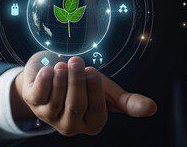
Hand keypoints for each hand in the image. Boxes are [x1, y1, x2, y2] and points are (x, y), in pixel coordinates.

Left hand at [12, 51, 156, 135]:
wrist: (53, 73)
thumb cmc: (84, 83)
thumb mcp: (108, 91)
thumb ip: (128, 101)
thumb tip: (153, 108)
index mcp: (92, 123)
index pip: (96, 110)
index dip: (94, 90)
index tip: (93, 71)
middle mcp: (71, 125)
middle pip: (75, 106)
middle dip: (76, 82)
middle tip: (77, 61)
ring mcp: (50, 117)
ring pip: (56, 100)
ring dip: (61, 79)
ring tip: (64, 64)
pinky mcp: (34, 104)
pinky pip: (38, 95)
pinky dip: (44, 81)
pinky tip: (49, 69)